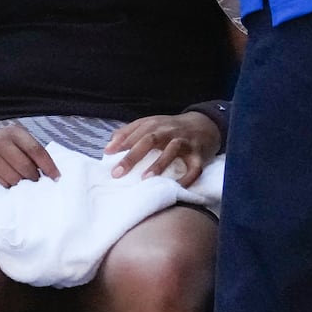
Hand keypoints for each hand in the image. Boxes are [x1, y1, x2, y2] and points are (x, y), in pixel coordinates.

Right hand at [0, 124, 59, 186]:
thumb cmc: (1, 150)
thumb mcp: (16, 143)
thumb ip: (31, 153)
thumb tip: (52, 174)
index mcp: (13, 132)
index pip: (36, 150)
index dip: (48, 166)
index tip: (56, 178)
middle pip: (26, 167)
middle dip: (33, 179)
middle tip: (35, 185)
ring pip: (13, 178)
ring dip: (20, 186)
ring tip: (21, 185)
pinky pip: (0, 184)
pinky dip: (7, 189)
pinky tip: (8, 187)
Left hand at [104, 112, 220, 186]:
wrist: (203, 125)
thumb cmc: (169, 129)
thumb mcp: (149, 124)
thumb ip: (128, 133)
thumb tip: (108, 148)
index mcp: (154, 124)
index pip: (135, 133)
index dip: (120, 143)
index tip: (107, 156)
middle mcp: (169, 131)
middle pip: (149, 140)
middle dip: (132, 156)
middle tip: (118, 172)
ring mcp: (185, 142)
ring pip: (172, 150)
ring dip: (159, 164)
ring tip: (145, 178)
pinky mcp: (199, 155)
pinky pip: (194, 168)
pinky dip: (187, 178)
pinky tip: (177, 187)